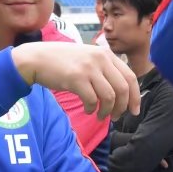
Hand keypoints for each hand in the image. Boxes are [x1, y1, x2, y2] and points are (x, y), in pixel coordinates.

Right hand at [11, 44, 139, 121]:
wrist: (36, 58)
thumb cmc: (62, 61)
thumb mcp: (87, 57)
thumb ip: (104, 69)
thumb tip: (122, 93)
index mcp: (106, 54)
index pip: (130, 76)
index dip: (135, 96)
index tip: (134, 110)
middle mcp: (100, 58)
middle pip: (122, 88)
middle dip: (122, 107)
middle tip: (116, 117)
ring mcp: (88, 67)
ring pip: (109, 96)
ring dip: (107, 111)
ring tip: (100, 116)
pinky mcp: (75, 78)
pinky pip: (92, 100)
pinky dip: (92, 109)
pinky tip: (88, 110)